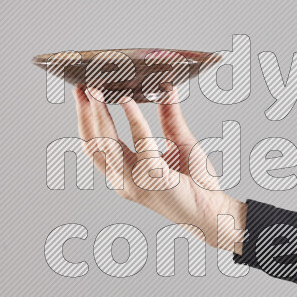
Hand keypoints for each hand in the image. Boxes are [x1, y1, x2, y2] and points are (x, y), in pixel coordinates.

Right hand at [73, 86, 246, 252]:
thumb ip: (169, 117)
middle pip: (95, 144)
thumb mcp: (179, 142)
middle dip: (86, 114)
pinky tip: (128, 102)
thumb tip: (165, 87)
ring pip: (107, 144)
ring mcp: (136, 183)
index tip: (82, 93)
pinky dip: (133, 120)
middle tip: (83, 87)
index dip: (86, 119)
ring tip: (97, 91)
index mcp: (124, 174)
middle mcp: (124, 180)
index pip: (95, 145)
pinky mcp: (154, 179)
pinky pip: (140, 144)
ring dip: (100, 115)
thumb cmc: (196, 183)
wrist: (214, 210)